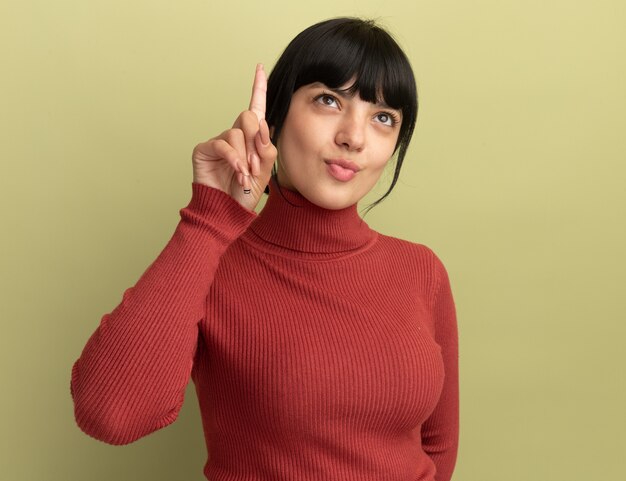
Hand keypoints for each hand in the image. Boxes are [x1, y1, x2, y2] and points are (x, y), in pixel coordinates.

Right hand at [191, 63, 276, 210]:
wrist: (228, 210)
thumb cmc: (246, 192)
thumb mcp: (264, 172)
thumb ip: (266, 149)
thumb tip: (262, 125)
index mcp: (251, 138)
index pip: (256, 109)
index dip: (258, 88)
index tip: (259, 67)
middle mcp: (234, 135)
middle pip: (248, 117)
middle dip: (256, 141)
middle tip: (254, 166)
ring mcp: (219, 141)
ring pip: (236, 132)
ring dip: (245, 156)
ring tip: (245, 175)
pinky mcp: (204, 149)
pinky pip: (222, 143)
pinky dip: (233, 158)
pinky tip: (237, 171)